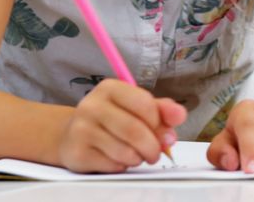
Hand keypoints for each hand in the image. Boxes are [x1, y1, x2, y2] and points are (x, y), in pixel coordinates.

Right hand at [58, 79, 186, 172]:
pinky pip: (112, 164)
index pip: (144, 104)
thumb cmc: (113, 119)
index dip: (158, 122)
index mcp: (110, 88)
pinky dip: (123, 166)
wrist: (74, 136)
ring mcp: (80, 129)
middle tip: (157, 153)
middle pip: (135, 130)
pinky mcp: (76, 152)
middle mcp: (91, 105)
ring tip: (138, 155)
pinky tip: (119, 159)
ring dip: (139, 158)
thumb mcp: (137, 108)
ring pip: (124, 151)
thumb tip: (180, 115)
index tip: (162, 130)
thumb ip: (162, 110)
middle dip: (153, 146)